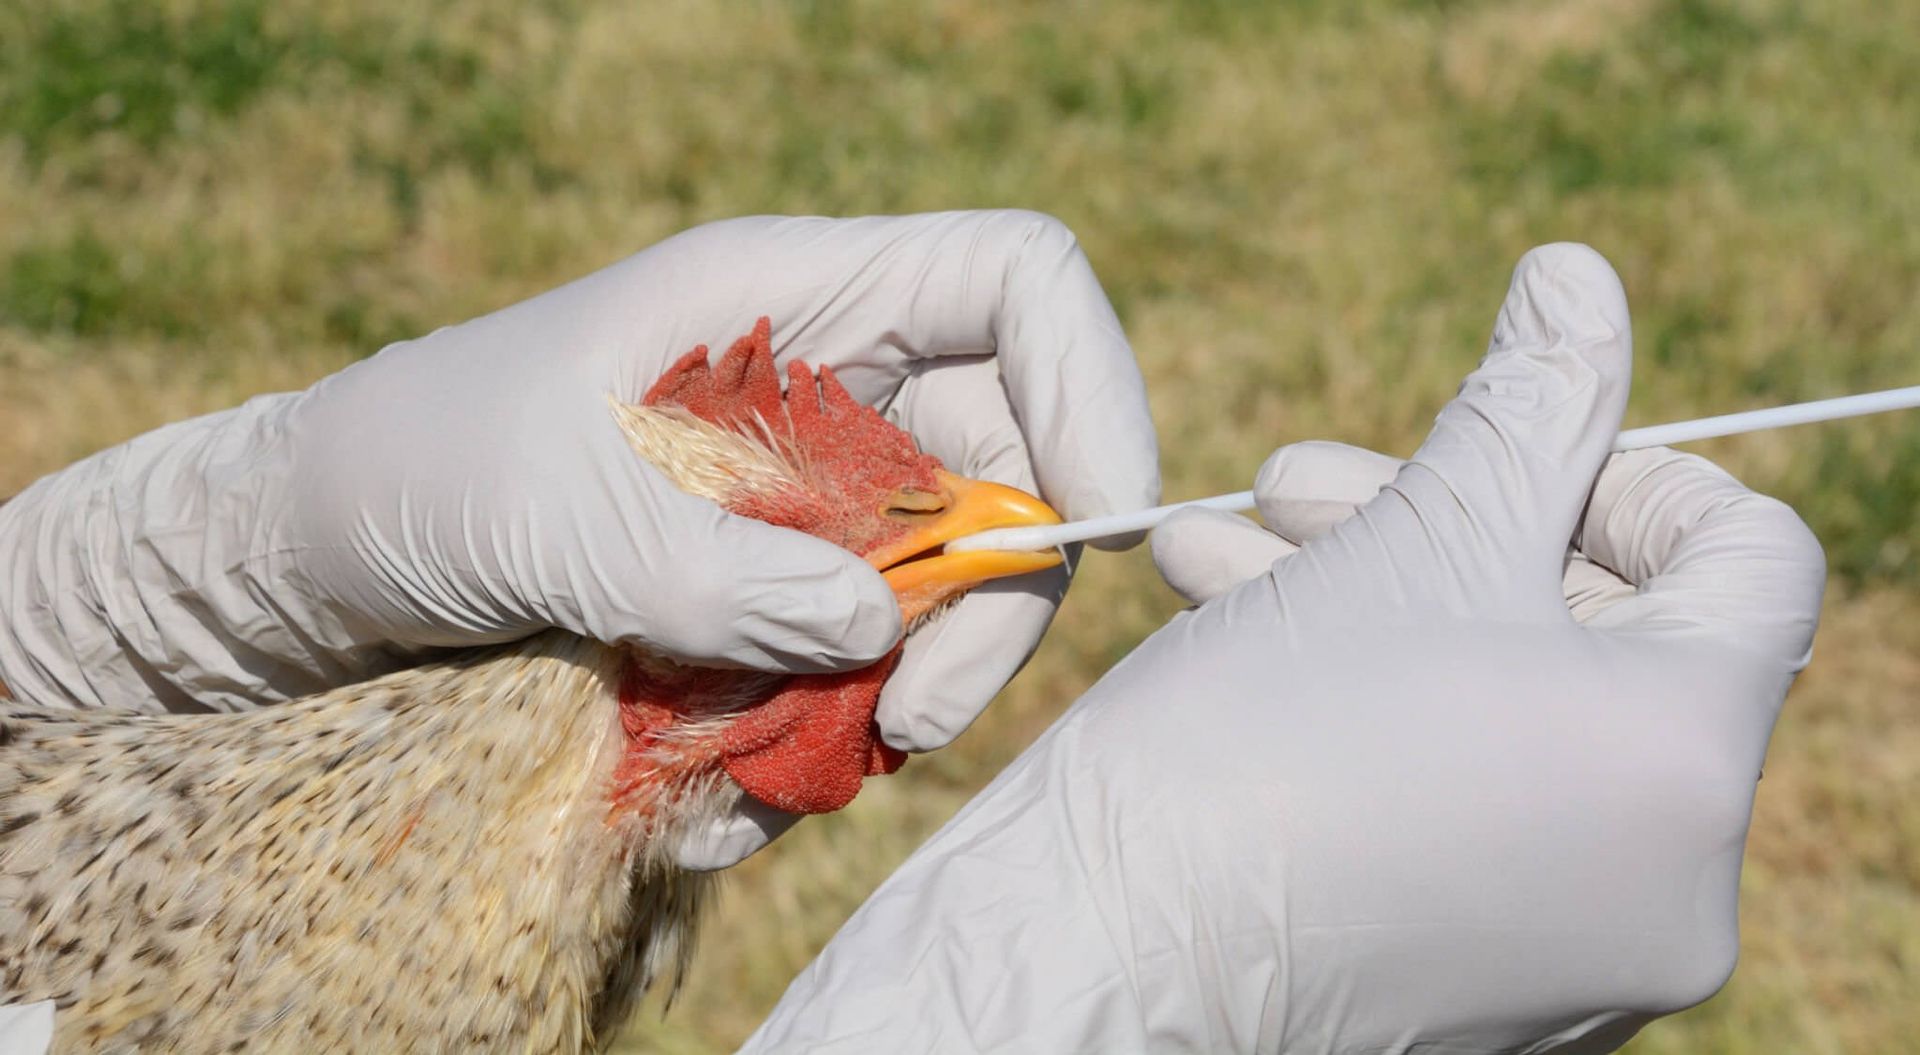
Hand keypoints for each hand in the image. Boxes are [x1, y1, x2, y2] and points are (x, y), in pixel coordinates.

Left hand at [0, 211, 1158, 866]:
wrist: (323, 549)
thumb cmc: (419, 471)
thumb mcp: (555, 518)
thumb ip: (719, 578)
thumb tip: (877, 636)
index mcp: (794, 296)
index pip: (1015, 284)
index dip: (1090, 384)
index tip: (1096, 524)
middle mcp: (828, 383)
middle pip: (1006, 462)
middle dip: (986, 602)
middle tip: (916, 720)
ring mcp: (807, 489)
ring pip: (938, 585)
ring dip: (890, 693)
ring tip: (772, 777)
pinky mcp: (774, 583)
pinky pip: (855, 660)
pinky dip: (814, 734)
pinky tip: (717, 794)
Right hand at [743, 244, 1824, 1051]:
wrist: (1101, 953)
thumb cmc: (1249, 747)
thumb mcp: (1408, 539)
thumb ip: (1529, 403)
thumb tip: (1583, 277)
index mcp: (1683, 762)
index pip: (1752, 560)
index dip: (1628, 468)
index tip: (1500, 451)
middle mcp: (1673, 883)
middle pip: (1610, 634)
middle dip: (1448, 524)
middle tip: (1304, 482)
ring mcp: (1588, 953)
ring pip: (1520, 716)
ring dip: (1381, 603)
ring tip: (1226, 548)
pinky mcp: (1500, 984)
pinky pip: (1479, 808)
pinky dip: (1386, 713)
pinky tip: (1241, 634)